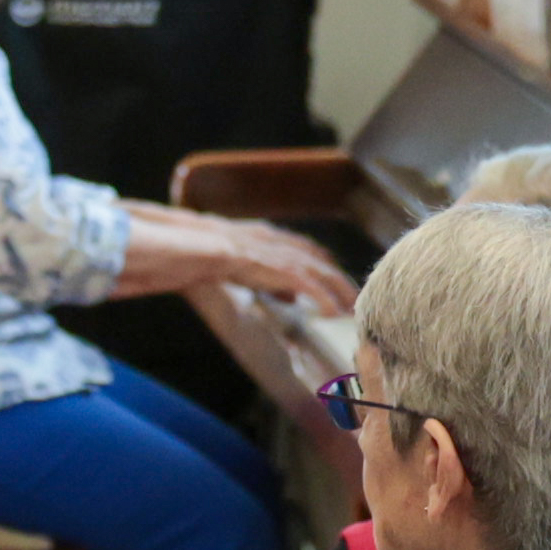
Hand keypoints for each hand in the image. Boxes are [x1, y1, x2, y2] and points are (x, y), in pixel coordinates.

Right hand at [112, 205, 344, 311]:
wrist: (121, 242)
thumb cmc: (135, 254)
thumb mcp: (169, 268)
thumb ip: (190, 272)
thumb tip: (190, 278)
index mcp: (227, 235)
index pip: (279, 245)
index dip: (306, 263)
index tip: (324, 284)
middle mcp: (241, 234)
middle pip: (300, 251)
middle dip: (328, 273)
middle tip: (350, 296)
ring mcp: (242, 243)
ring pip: (303, 262)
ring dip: (330, 284)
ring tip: (350, 305)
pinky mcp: (242, 257)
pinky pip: (289, 276)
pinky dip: (313, 291)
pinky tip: (328, 309)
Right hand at [180, 218, 347, 309]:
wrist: (197, 248)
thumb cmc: (207, 253)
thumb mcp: (238, 262)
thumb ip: (261, 275)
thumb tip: (287, 296)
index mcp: (269, 237)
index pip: (305, 249)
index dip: (323, 263)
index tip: (335, 276)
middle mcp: (281, 243)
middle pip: (320, 260)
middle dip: (338, 277)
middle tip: (353, 294)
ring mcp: (282, 255)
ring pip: (322, 272)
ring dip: (338, 289)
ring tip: (351, 306)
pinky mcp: (280, 269)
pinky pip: (310, 286)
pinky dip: (323, 298)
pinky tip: (331, 312)